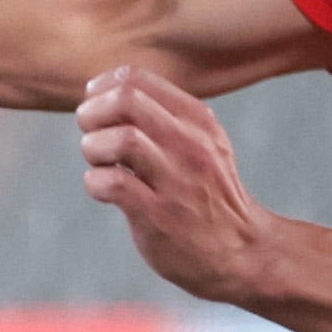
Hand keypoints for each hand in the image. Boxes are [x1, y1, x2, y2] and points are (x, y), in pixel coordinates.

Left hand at [76, 65, 284, 308]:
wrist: (242, 253)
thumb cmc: (208, 197)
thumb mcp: (202, 145)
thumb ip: (164, 119)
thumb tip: (106, 96)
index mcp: (198, 120)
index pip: (136, 79)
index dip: (101, 89)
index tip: (95, 108)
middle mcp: (190, 144)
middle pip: (126, 100)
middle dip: (92, 113)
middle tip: (89, 133)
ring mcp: (177, 181)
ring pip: (122, 139)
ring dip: (93, 147)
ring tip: (99, 163)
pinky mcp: (159, 216)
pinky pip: (113, 184)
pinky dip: (95, 182)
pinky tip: (102, 189)